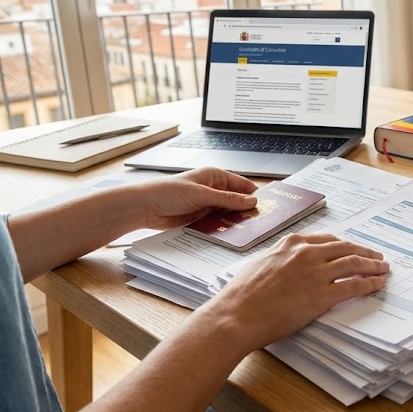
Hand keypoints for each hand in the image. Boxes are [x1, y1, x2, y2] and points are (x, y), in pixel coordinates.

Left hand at [131, 167, 258, 229]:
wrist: (144, 207)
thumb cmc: (168, 192)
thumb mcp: (202, 194)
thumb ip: (228, 199)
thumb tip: (251, 201)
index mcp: (215, 176)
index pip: (242, 185)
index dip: (254, 194)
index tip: (268, 206)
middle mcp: (212, 189)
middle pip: (236, 200)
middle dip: (246, 210)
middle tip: (260, 222)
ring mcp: (206, 204)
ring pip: (228, 213)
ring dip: (234, 220)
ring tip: (248, 230)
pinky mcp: (200, 217)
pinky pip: (217, 223)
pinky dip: (223, 227)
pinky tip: (231, 234)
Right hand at [204, 233, 388, 351]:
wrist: (235, 315)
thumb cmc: (241, 295)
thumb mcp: (260, 264)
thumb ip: (280, 259)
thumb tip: (288, 263)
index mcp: (291, 244)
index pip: (327, 240)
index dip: (345, 245)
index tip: (354, 248)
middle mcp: (306, 254)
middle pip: (345, 248)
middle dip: (365, 251)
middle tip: (377, 257)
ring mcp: (315, 274)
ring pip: (354, 263)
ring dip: (373, 265)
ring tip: (383, 268)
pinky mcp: (321, 296)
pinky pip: (354, 286)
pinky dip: (370, 283)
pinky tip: (378, 284)